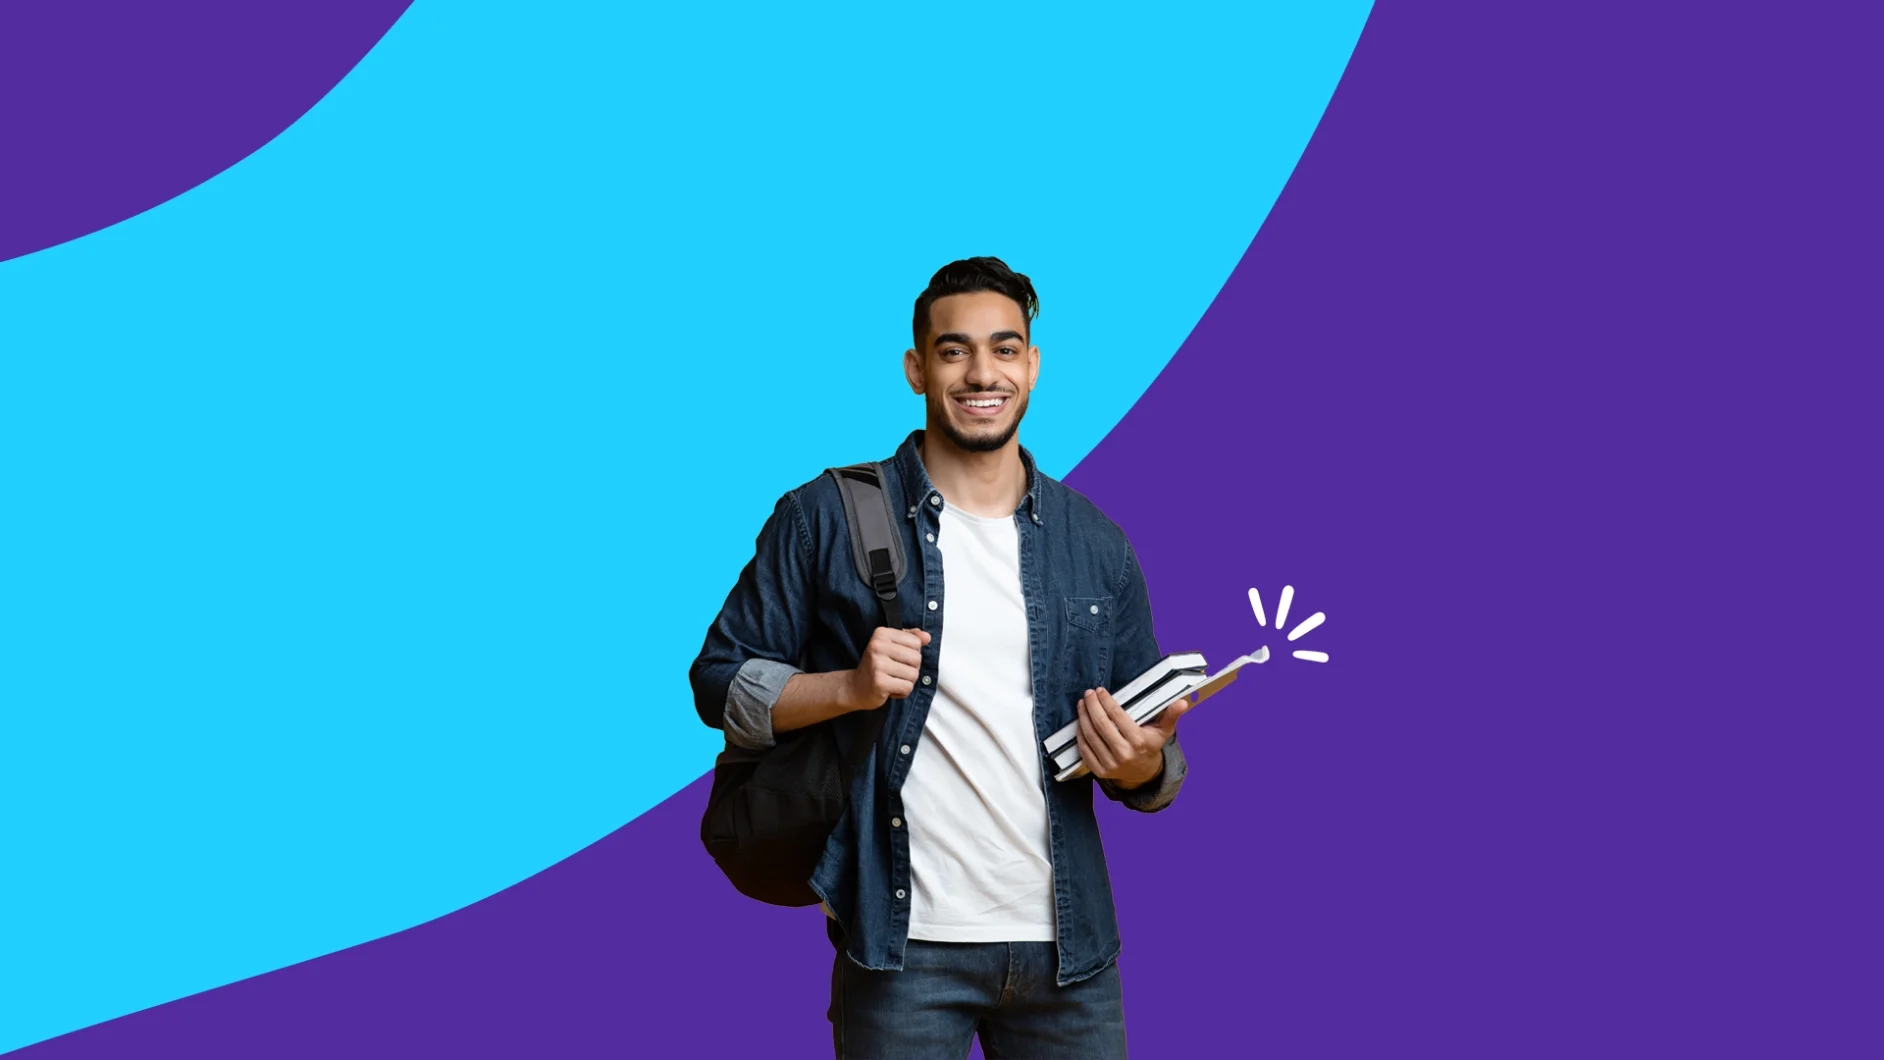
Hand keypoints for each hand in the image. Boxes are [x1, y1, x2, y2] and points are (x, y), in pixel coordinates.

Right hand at [845, 627, 931, 710]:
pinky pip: (907, 688)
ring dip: (907, 682)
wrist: (855, 687)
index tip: (897, 659)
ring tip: (892, 680)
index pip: (916, 642)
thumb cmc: (876, 666)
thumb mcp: (891, 646)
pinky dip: (902, 692)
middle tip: (895, 672)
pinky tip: (890, 689)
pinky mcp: (880, 683)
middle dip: (911, 669)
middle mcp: (878, 646)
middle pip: (916, 658)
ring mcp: (878, 665)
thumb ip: (910, 639)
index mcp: (881, 634)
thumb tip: (927, 637)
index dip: (912, 654)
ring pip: (914, 674)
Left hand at [1075, 686, 1191, 788]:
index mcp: (1138, 741)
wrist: (1142, 773)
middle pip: (1101, 724)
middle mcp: (1124, 753)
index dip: (1106, 701)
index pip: (1117, 716)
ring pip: (1090, 736)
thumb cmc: (1150, 745)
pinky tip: (1081, 722)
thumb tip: (1183, 702)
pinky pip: (1085, 749)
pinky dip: (1080, 734)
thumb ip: (1171, 715)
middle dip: (1092, 706)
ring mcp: (1110, 764)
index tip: (1100, 690)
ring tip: (1082, 704)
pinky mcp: (1100, 771)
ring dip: (1083, 717)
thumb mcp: (1163, 731)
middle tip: (1088, 693)